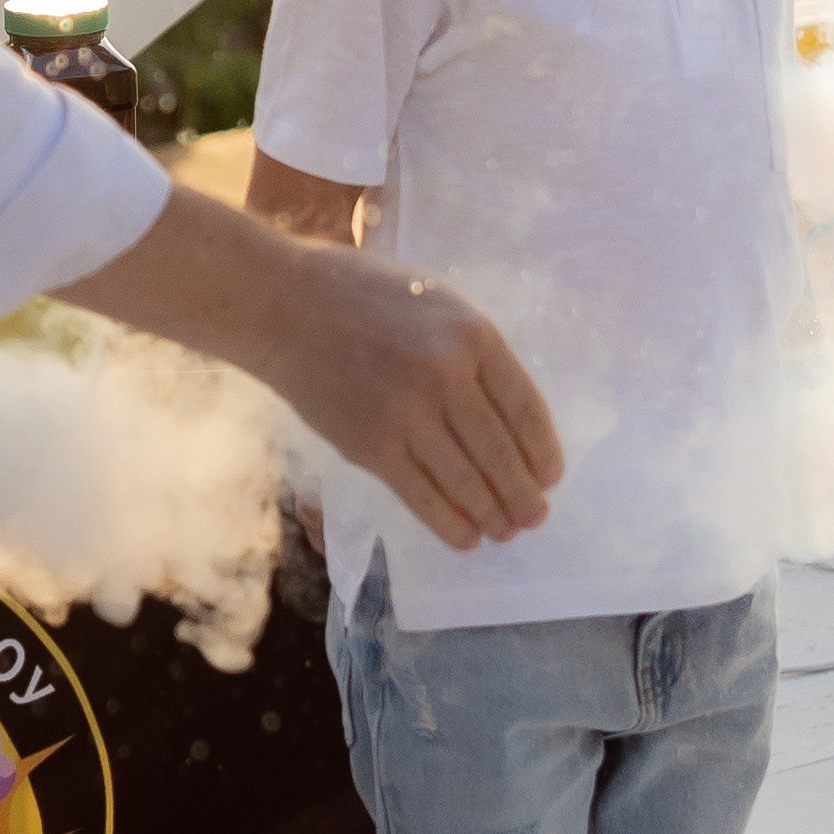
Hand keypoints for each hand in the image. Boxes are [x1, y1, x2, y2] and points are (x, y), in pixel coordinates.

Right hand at [59, 187, 562, 551]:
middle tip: (534, 519)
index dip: (542, 453)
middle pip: (501, 453)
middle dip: (523, 495)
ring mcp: (409, 414)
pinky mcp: (371, 445)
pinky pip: (421, 496)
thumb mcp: (435, 301)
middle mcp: (448, 376)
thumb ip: (472, 350)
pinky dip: (448, 523)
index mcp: (474, 335)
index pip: (527, 409)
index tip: (550, 477)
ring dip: (492, 515)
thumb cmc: (361, 295)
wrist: (283, 305)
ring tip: (504, 532)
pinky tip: (465, 538)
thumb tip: (508, 413)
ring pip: (466, 481)